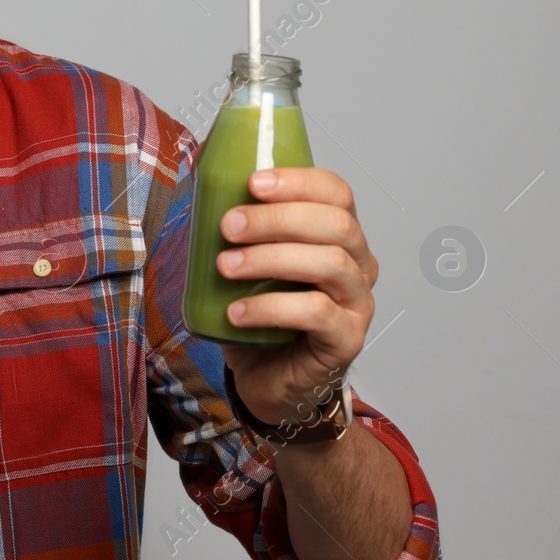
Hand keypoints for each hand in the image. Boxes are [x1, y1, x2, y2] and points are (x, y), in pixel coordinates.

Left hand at [216, 166, 377, 426]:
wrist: (268, 377)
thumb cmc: (261, 312)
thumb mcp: (248, 261)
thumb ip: (239, 228)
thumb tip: (202, 188)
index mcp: (338, 235)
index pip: (336, 193)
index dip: (299, 181)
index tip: (254, 182)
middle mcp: (358, 264)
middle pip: (336, 224)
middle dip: (277, 218)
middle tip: (229, 226)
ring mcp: (358, 303)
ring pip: (330, 264)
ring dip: (270, 259)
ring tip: (226, 267)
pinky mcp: (347, 340)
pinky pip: (317, 313)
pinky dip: (270, 307)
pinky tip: (237, 312)